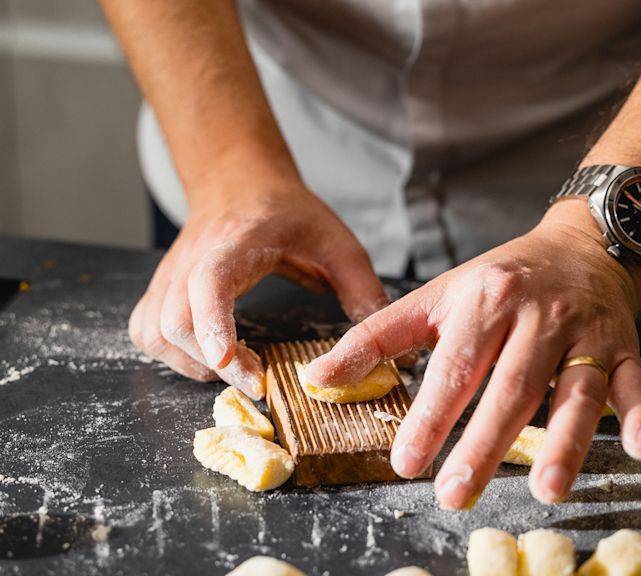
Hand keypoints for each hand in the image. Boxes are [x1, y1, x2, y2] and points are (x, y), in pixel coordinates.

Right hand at [129, 157, 387, 398]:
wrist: (240, 182)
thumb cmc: (288, 213)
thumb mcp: (336, 241)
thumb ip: (361, 288)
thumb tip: (385, 345)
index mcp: (233, 243)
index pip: (207, 283)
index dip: (213, 326)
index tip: (231, 364)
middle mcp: (192, 260)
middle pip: (174, 322)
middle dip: (212, 364)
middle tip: (258, 379)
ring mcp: (170, 275)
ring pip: (154, 331)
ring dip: (189, 363)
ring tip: (234, 369)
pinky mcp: (161, 288)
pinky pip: (146, 330)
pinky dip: (169, 354)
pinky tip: (206, 357)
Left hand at [306, 199, 640, 505]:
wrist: (578, 245)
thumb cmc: (499, 280)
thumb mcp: (435, 297)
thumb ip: (377, 337)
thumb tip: (318, 376)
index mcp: (485, 302)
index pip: (453, 366)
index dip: (431, 415)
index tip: (407, 461)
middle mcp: (536, 317)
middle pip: (511, 387)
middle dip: (485, 443)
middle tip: (458, 494)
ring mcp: (583, 333)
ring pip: (575, 390)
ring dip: (566, 440)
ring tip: (548, 488)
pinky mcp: (622, 347)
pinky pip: (633, 382)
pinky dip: (640, 413)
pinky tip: (639, 449)